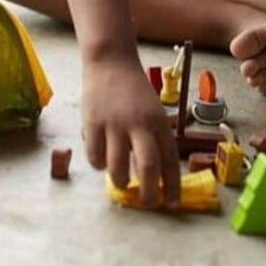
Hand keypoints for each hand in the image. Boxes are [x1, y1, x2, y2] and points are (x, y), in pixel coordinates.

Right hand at [80, 58, 180, 206]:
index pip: (170, 160)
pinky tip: (102, 162)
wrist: (111, 62)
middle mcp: (139, 124)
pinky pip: (95, 156)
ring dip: (120, 181)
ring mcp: (114, 124)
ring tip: (122, 182)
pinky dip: (99, 165)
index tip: (172, 202)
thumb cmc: (135, 90)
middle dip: (149, 192)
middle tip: (147, 202)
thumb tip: (156, 172)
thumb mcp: (153, 110)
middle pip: (148, 167)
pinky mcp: (92, 123)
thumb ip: (155, 136)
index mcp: (158, 122)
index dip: (172, 185)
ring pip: (118, 167)